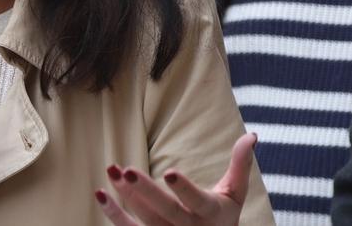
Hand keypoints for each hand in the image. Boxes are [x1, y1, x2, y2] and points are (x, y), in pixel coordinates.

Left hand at [96, 132, 256, 225]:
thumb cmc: (222, 217)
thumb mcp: (235, 194)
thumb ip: (241, 165)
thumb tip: (251, 134)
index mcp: (212, 214)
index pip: (198, 202)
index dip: (184, 189)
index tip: (169, 171)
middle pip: (166, 212)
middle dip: (146, 192)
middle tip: (127, 170)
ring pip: (145, 220)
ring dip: (125, 197)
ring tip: (112, 170)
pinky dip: (114, 214)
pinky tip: (100, 194)